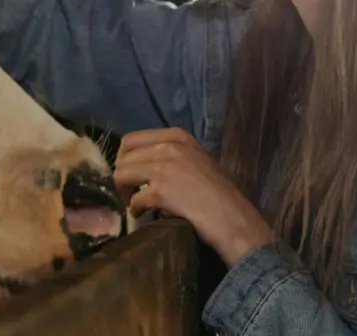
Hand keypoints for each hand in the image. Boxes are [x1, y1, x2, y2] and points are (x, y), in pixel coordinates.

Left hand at [112, 127, 275, 266]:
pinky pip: (134, 199)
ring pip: (122, 175)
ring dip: (124, 192)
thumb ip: (169, 155)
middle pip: (124, 157)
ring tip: (134, 203)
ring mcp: (164, 167)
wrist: (234, 219)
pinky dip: (134, 209)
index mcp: (177, 136)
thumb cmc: (218, 194)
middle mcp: (169, 146)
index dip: (124, 159)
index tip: (129, 174)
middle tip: (129, 192)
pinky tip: (142, 214)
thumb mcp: (196, 160)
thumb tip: (140, 163)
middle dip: (122, 176)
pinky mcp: (161, 190)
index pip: (131, 139)